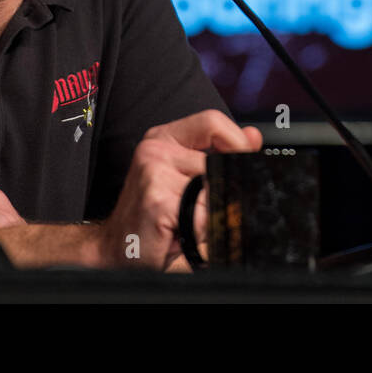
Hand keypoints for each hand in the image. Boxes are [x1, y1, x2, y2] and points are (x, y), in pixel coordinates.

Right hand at [96, 110, 262, 269]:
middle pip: (218, 162)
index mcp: (164, 138)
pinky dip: (199, 231)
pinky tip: (177, 233)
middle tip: (198, 211)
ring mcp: (154, 171)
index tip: (246, 159)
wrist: (117, 250)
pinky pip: (202, 214)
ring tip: (185, 221)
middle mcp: (155, 149)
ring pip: (214, 191)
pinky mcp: (157, 199)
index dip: (236, 141)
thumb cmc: (154, 217)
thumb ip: (221, 155)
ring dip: (208, 215)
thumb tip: (254, 137)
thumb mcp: (189, 180)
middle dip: (219, 192)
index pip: (212, 121)